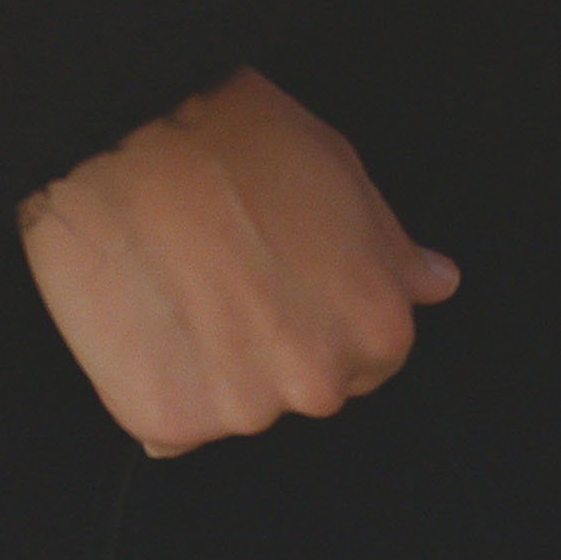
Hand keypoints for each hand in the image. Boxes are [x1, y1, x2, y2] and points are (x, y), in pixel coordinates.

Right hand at [18, 67, 459, 456]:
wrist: (123, 134)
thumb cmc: (236, 141)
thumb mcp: (342, 176)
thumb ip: (391, 250)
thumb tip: (438, 283)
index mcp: (378, 334)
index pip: (362, 362)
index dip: (313, 318)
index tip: (272, 280)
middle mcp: (319, 385)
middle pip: (296, 390)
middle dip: (263, 349)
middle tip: (215, 276)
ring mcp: (241, 409)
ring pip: (228, 408)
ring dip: (204, 370)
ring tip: (170, 287)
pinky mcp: (166, 418)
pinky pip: (163, 425)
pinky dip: (148, 384)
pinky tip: (137, 321)